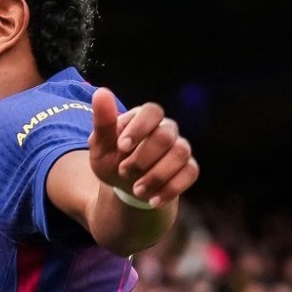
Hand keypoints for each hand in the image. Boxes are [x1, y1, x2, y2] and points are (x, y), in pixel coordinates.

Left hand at [89, 89, 198, 209]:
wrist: (124, 186)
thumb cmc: (112, 160)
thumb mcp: (100, 145)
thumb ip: (102, 121)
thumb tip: (101, 92)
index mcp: (145, 119)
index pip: (152, 111)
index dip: (139, 128)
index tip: (121, 146)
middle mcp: (167, 130)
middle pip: (165, 135)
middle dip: (143, 157)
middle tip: (123, 171)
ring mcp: (180, 148)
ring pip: (181, 154)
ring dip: (156, 175)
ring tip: (136, 190)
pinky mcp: (188, 168)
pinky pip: (191, 173)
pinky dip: (171, 188)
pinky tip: (153, 200)